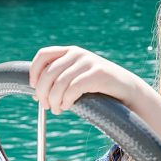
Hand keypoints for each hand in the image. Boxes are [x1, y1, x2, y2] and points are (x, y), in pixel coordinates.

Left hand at [30, 46, 145, 114]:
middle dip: (43, 92)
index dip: (34, 72)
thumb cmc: (98, 86)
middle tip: (46, 106)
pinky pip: (73, 88)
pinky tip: (68, 106)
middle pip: (48, 72)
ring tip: (57, 109)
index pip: (43, 55)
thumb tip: (37, 94)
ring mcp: (88, 62)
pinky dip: (66, 100)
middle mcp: (78, 53)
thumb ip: (59, 80)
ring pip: (59, 83)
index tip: (34, 88)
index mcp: (70, 52)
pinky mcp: (98, 73)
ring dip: (54, 100)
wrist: (126, 90)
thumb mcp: (77, 78)